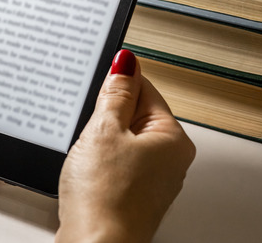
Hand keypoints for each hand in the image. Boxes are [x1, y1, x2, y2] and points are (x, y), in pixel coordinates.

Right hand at [56, 49, 195, 242]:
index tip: (98, 82)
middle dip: (106, 117)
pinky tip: (88, 174)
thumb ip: (115, 93)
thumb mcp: (104, 130)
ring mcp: (152, 180)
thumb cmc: (105, 198)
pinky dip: (99, 164)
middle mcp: (170, 160)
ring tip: (90, 158)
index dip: (117, 83)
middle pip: (134, 116)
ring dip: (100, 142)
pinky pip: (116, 165)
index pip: (146, 89)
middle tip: (91, 132)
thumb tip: (126, 63)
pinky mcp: (133, 196)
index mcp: (173, 138)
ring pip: (122, 142)